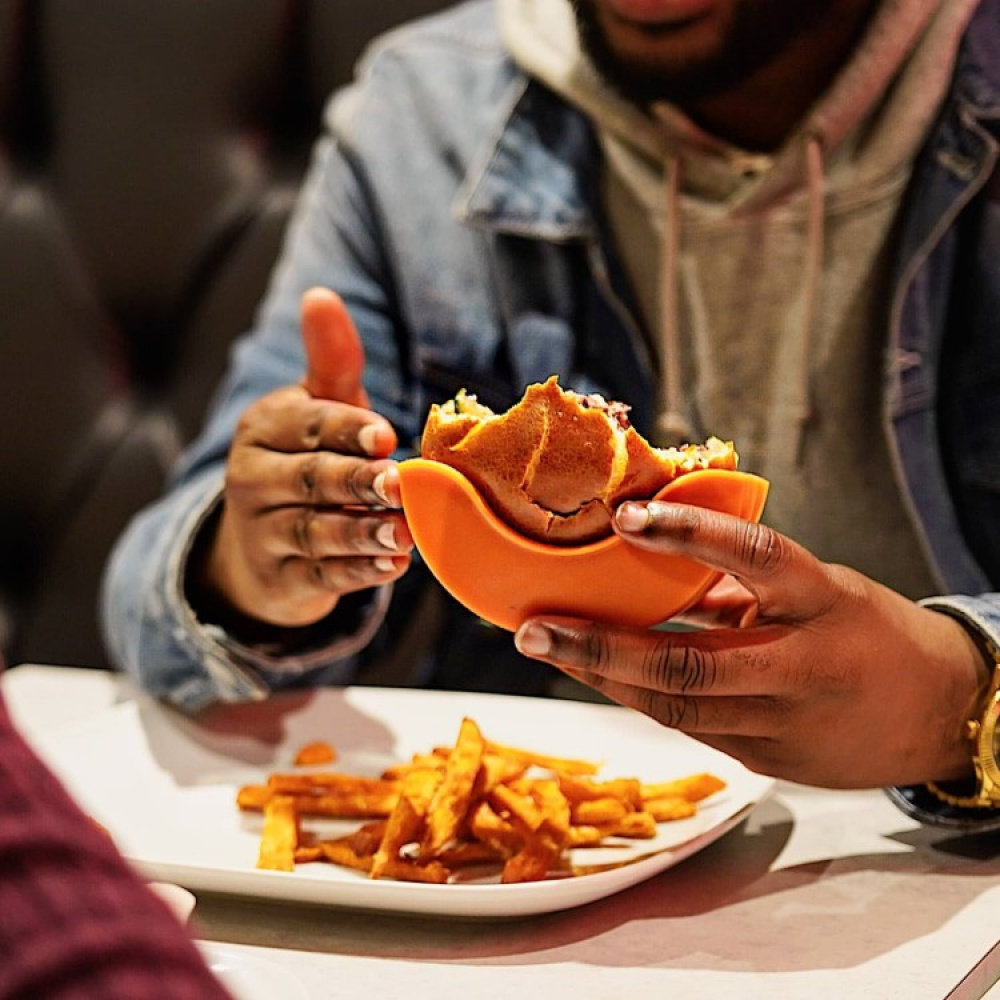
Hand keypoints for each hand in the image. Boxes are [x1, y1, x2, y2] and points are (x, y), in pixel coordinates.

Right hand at [199, 287, 412, 627]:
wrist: (262, 544)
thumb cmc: (307, 460)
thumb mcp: (318, 409)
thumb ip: (330, 362)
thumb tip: (320, 295)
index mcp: (264, 429)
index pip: (306, 425)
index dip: (346, 429)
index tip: (385, 437)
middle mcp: (253, 479)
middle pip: (310, 479)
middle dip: (357, 482)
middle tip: (400, 484)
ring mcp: (262, 534)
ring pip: (315, 531)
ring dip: (362, 532)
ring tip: (405, 533)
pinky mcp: (279, 580)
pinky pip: (319, 577)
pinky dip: (357, 573)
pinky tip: (391, 566)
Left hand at [514, 500, 989, 788]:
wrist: (941, 715)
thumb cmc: (867, 632)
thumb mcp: (822, 588)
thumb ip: (743, 584)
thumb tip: (655, 559)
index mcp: (825, 602)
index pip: (756, 558)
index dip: (689, 535)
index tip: (624, 516)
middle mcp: (803, 667)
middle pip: (689, 665)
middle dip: (600, 648)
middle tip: (533, 628)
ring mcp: (784, 724)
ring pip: (676, 708)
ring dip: (602, 678)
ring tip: (546, 647)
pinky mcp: (770, 761)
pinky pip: (691, 729)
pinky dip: (638, 699)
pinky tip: (595, 674)